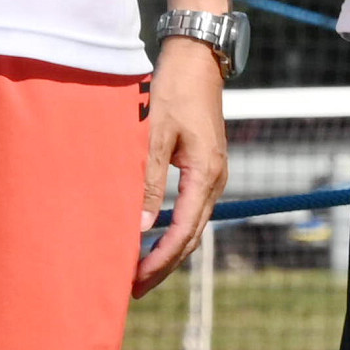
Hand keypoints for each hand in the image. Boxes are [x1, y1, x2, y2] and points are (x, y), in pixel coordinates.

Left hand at [133, 37, 229, 294]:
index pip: (184, 231)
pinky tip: (152, 237)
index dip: (159, 259)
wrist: (197, 60)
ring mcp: (213, 174)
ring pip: (193, 225)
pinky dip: (173, 230)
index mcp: (207, 174)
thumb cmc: (174, 92)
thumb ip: (148, 181)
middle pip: (192, 235)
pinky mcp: (205, 167)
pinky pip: (191, 209)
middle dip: (164, 264)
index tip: (135, 280)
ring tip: (139, 270)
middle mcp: (215, 179)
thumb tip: (140, 228)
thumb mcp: (155, 135)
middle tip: (133, 289)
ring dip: (169, 249)